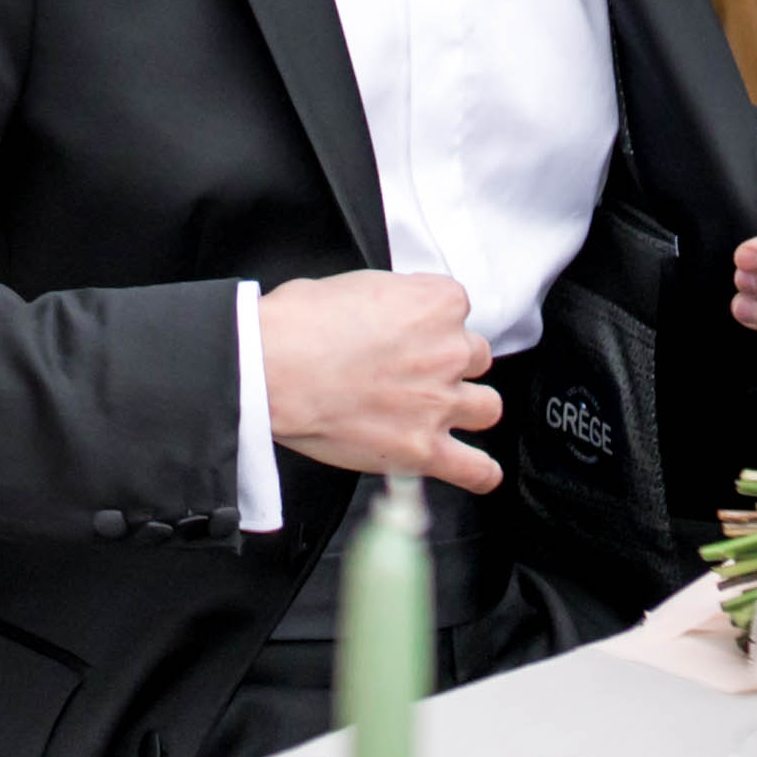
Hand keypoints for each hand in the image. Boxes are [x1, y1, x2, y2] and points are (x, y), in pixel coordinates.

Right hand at [260, 270, 501, 488]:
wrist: (270, 368)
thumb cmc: (298, 325)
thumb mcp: (356, 284)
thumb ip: (394, 300)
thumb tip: (393, 317)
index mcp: (436, 304)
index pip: (457, 310)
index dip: (430, 324)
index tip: (408, 334)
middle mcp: (449, 352)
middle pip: (475, 358)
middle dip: (448, 364)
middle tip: (412, 372)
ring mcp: (439, 403)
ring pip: (486, 407)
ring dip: (466, 409)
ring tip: (436, 412)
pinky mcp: (422, 449)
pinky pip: (476, 469)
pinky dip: (480, 472)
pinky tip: (474, 469)